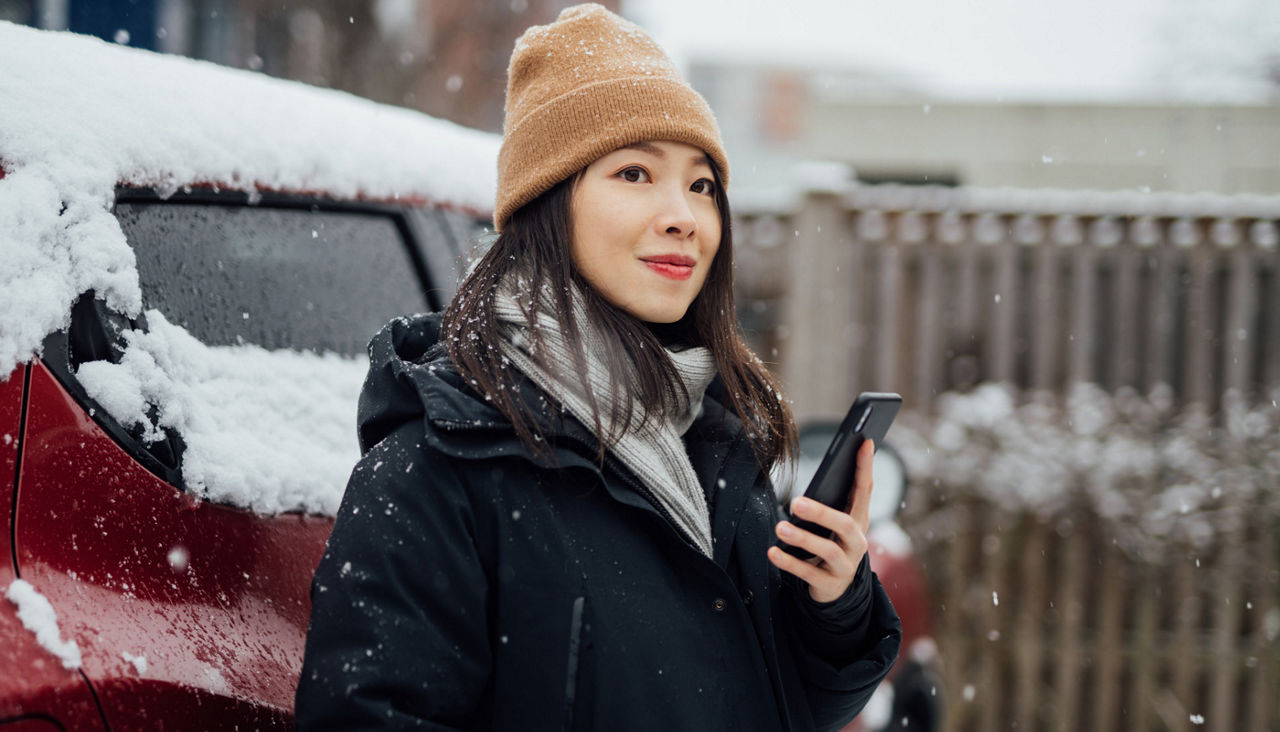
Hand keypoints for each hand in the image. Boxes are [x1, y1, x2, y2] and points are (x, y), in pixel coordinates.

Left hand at [767, 439, 873, 602]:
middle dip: (822, 513)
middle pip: (846, 525)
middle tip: (796, 502)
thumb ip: (828, 504)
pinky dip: (789, 562)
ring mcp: (845, 565)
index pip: (865, 491)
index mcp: (859, 521)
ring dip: (803, 538)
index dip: (865, 467)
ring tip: (780, 528)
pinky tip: (773, 552)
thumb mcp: (834, 525)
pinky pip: (808, 572)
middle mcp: (857, 543)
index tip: (864, 442)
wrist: (835, 589)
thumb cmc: (830, 544)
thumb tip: (813, 479)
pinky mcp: (830, 584)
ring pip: (827, 550)